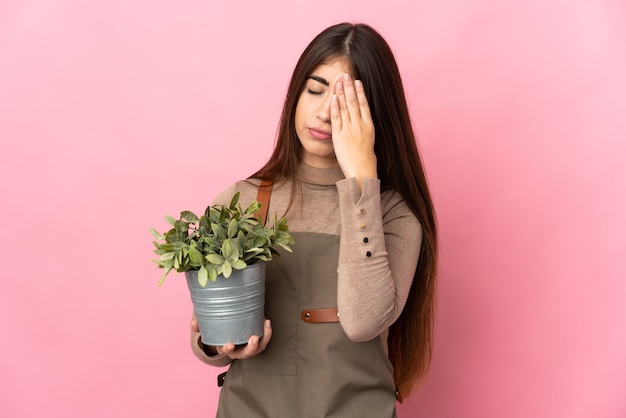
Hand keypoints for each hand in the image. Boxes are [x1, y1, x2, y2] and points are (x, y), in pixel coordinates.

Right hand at [190, 313, 272, 359]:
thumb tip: (192, 323)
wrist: (230, 326)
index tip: (229, 344)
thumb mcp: (206, 326)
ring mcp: (248, 345)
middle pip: (245, 353)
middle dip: (251, 348)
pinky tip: (266, 321)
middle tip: (253, 338)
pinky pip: (264, 339)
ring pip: (258, 348)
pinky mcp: (257, 339)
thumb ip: (198, 325)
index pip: (226, 351)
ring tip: (265, 325)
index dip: (227, 349)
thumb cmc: (217, 328)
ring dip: (263, 339)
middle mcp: (238, 349)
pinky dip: (267, 332)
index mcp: (224, 347)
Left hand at [330, 73, 377, 188]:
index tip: (357, 81)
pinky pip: (337, 118)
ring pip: (345, 107)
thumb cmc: (366, 161)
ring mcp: (349, 130)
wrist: (361, 171)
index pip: (365, 105)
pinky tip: (333, 97)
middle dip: (349, 87)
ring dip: (341, 93)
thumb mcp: (369, 143)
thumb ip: (364, 132)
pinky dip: (335, 107)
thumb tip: (362, 126)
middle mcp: (360, 125)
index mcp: (369, 126)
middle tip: (346, 74)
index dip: (361, 92)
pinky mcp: (339, 136)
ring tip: (339, 81)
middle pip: (354, 102)